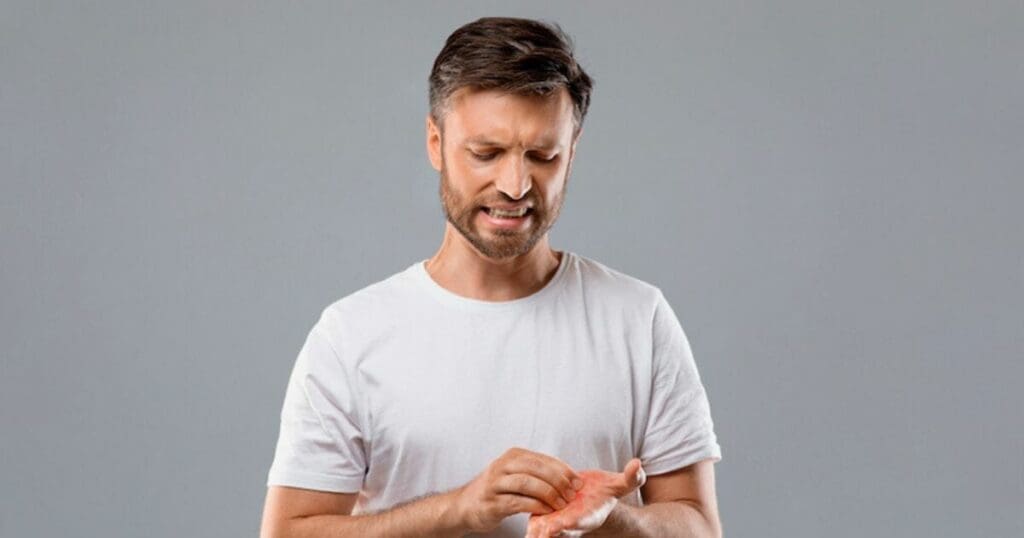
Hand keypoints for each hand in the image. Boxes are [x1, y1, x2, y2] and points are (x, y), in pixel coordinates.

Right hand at [452, 447, 584, 534]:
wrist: (466, 505)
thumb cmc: (497, 490)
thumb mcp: (516, 474)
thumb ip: (538, 473)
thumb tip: (570, 479)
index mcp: (513, 455)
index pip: (544, 459)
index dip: (564, 470)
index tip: (578, 482)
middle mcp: (503, 465)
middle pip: (537, 468)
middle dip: (558, 481)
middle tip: (572, 494)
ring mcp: (495, 483)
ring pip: (527, 483)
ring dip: (548, 494)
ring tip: (561, 504)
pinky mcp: (492, 502)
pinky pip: (518, 502)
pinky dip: (536, 506)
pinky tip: (546, 511)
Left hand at [524, 458, 645, 537]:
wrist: (590, 502)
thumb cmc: (603, 494)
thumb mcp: (618, 486)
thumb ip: (630, 478)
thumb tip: (637, 464)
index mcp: (587, 517)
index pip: (578, 523)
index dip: (569, 524)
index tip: (559, 525)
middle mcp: (571, 524)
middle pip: (560, 534)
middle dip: (551, 534)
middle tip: (541, 533)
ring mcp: (556, 525)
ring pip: (545, 535)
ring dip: (537, 535)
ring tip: (530, 535)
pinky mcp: (544, 521)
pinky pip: (535, 529)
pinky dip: (531, 530)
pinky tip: (524, 530)